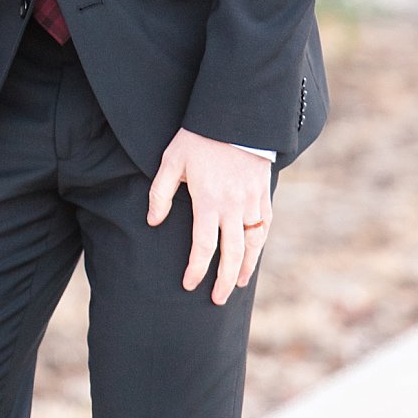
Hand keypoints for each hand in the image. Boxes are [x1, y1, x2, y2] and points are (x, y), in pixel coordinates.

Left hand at [148, 127, 273, 303]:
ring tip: (236, 284)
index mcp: (209, 201)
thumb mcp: (170, 162)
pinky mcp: (263, 194)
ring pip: (253, 244)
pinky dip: (259, 243)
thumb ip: (160, 194)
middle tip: (216, 299)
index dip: (197, 269)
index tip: (189, 284)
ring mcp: (252, 201)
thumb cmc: (196, 139)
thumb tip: (153, 222)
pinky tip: (253, 254)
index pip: (203, 246)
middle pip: (232, 253)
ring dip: (246, 267)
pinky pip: (264, 225)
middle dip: (223, 280)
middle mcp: (234, 206)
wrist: (234, 117)